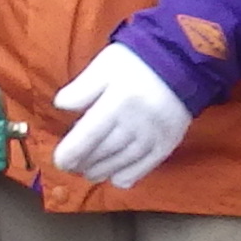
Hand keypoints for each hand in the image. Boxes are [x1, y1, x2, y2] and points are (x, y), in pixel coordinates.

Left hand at [48, 41, 191, 187]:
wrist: (181, 61)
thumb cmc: (136, 61)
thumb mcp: (104, 65)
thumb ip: (83, 88)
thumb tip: (61, 106)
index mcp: (117, 102)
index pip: (89, 134)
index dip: (72, 152)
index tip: (60, 162)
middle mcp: (136, 123)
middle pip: (105, 151)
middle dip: (84, 162)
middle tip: (70, 167)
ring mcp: (154, 136)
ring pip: (123, 161)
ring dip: (103, 170)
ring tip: (88, 173)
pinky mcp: (168, 143)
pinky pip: (147, 166)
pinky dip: (130, 175)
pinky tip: (116, 179)